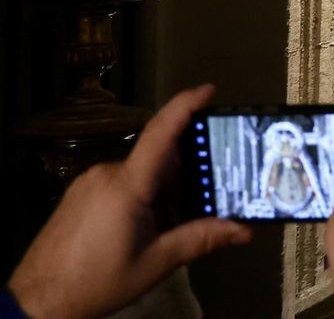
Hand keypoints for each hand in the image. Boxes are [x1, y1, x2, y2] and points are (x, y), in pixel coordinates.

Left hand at [7, 85, 249, 318]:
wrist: (36, 305)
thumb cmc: (94, 284)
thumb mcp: (154, 264)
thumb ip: (200, 239)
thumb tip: (243, 231)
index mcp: (126, 184)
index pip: (161, 131)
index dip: (187, 104)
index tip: (209, 89)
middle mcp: (106, 173)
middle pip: (158, 159)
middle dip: (184, 178)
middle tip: (204, 201)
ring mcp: (89, 183)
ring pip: (140, 174)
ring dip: (161, 192)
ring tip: (169, 226)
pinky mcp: (78, 195)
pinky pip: (120, 183)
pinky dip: (140, 197)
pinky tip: (144, 228)